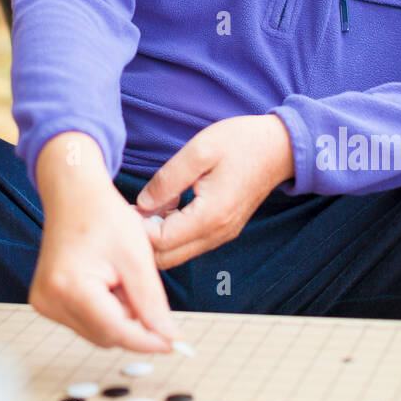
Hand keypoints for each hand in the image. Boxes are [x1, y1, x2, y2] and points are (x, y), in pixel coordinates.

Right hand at [31, 133, 176, 351]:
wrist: (73, 194)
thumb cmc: (103, 215)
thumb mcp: (136, 256)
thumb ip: (151, 301)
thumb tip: (168, 338)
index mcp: (70, 286)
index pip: (115, 331)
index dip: (148, 340)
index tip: (173, 343)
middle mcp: (49, 299)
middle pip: (107, 335)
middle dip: (132, 320)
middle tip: (139, 283)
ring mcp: (44, 302)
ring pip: (98, 332)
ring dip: (119, 315)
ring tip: (120, 277)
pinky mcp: (47, 302)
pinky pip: (86, 322)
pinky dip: (105, 311)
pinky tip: (108, 281)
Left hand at [135, 114, 294, 269]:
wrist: (280, 147)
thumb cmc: (241, 143)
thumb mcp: (199, 151)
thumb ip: (167, 180)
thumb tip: (142, 204)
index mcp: (210, 216)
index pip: (160, 242)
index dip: (136, 229)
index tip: (121, 209)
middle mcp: (216, 234)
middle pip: (166, 258)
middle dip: (141, 241)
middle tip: (124, 214)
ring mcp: (221, 235)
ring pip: (176, 254)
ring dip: (154, 239)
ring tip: (141, 209)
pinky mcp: (222, 230)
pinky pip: (188, 244)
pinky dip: (169, 234)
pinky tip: (161, 208)